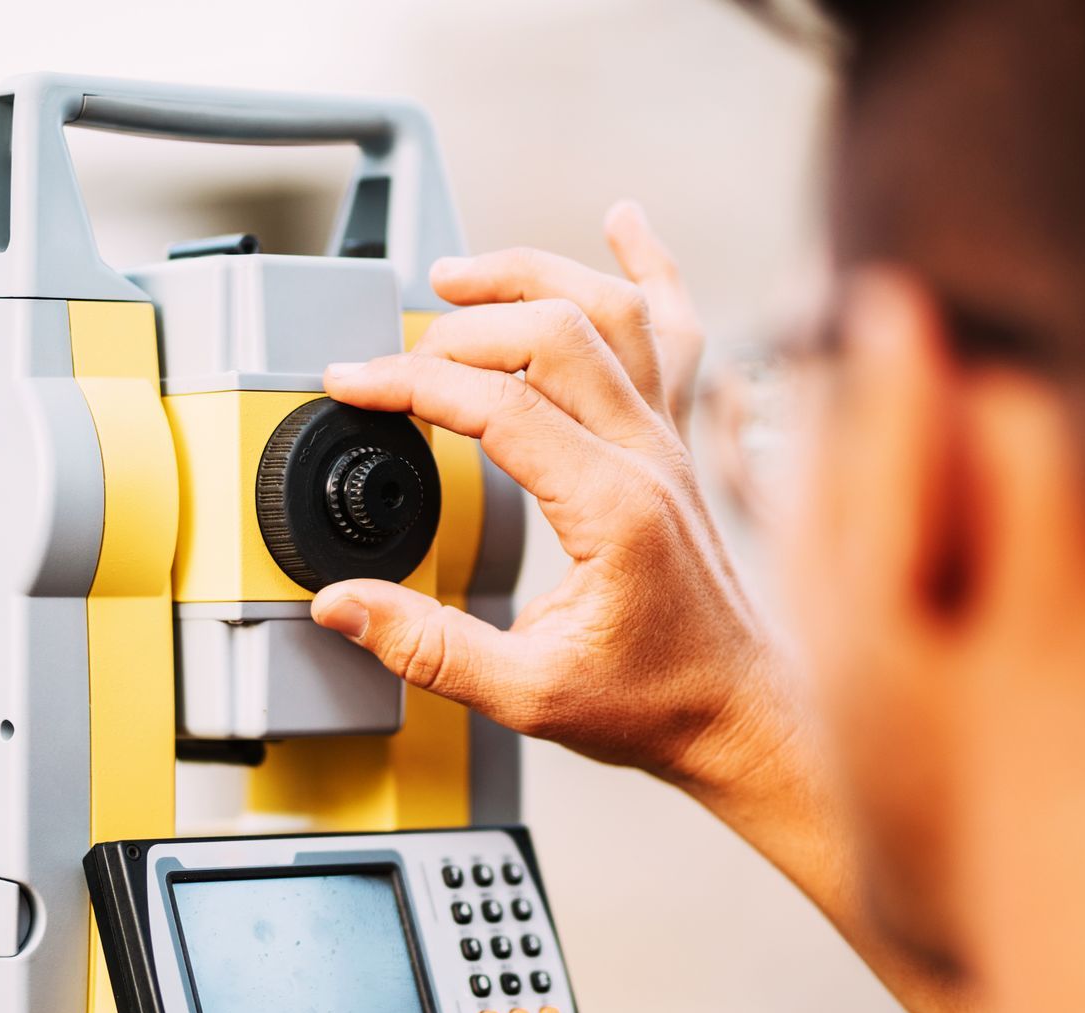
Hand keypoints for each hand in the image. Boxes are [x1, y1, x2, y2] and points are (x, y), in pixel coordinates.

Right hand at [312, 202, 792, 796]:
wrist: (742, 715)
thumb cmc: (655, 704)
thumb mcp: (526, 694)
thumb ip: (428, 648)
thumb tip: (342, 606)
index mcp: (612, 508)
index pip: (499, 407)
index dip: (411, 385)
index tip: (353, 384)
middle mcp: (649, 457)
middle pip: (555, 332)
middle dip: (462, 325)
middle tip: (399, 351)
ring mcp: (672, 440)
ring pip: (613, 310)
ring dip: (533, 274)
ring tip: (461, 277)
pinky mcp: (680, 441)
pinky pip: (677, 327)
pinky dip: (649, 267)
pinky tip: (624, 225)